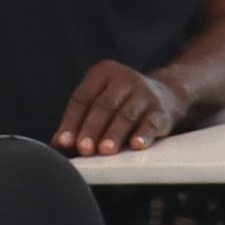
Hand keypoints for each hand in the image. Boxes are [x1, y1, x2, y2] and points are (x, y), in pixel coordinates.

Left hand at [55, 59, 180, 155]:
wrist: (166, 95)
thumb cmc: (121, 103)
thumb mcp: (99, 103)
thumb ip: (78, 121)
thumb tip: (58, 143)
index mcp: (102, 73)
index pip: (82, 97)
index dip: (71, 121)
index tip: (63, 142)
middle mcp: (124, 79)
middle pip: (104, 106)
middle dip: (92, 129)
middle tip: (84, 149)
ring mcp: (145, 93)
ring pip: (126, 115)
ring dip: (114, 134)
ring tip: (105, 151)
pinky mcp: (162, 110)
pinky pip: (151, 122)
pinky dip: (143, 134)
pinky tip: (136, 145)